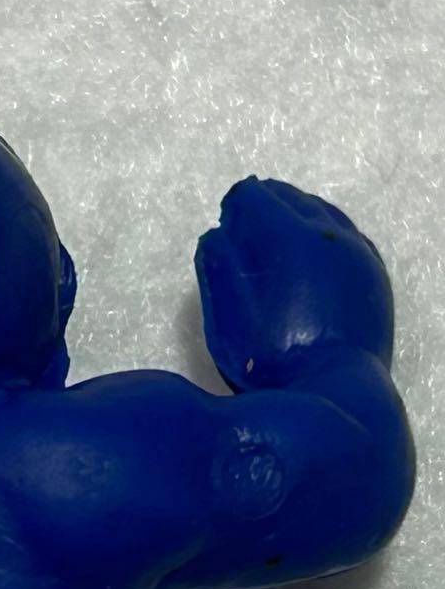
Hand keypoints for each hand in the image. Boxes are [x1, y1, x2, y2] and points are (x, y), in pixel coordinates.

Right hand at [194, 177, 392, 391]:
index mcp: (291, 239)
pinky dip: (321, 230)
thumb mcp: (228, 319)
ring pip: (321, 211)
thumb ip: (219, 270)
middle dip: (263, 205)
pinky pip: (345, 232)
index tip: (225, 220)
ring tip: (274, 232)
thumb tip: (216, 236)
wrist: (337, 390)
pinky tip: (311, 248)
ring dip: (294, 214)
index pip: (255, 198)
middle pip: (290, 198)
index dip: (233, 207)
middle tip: (244, 224)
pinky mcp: (372, 272)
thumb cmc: (274, 359)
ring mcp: (357, 252)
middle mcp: (329, 235)